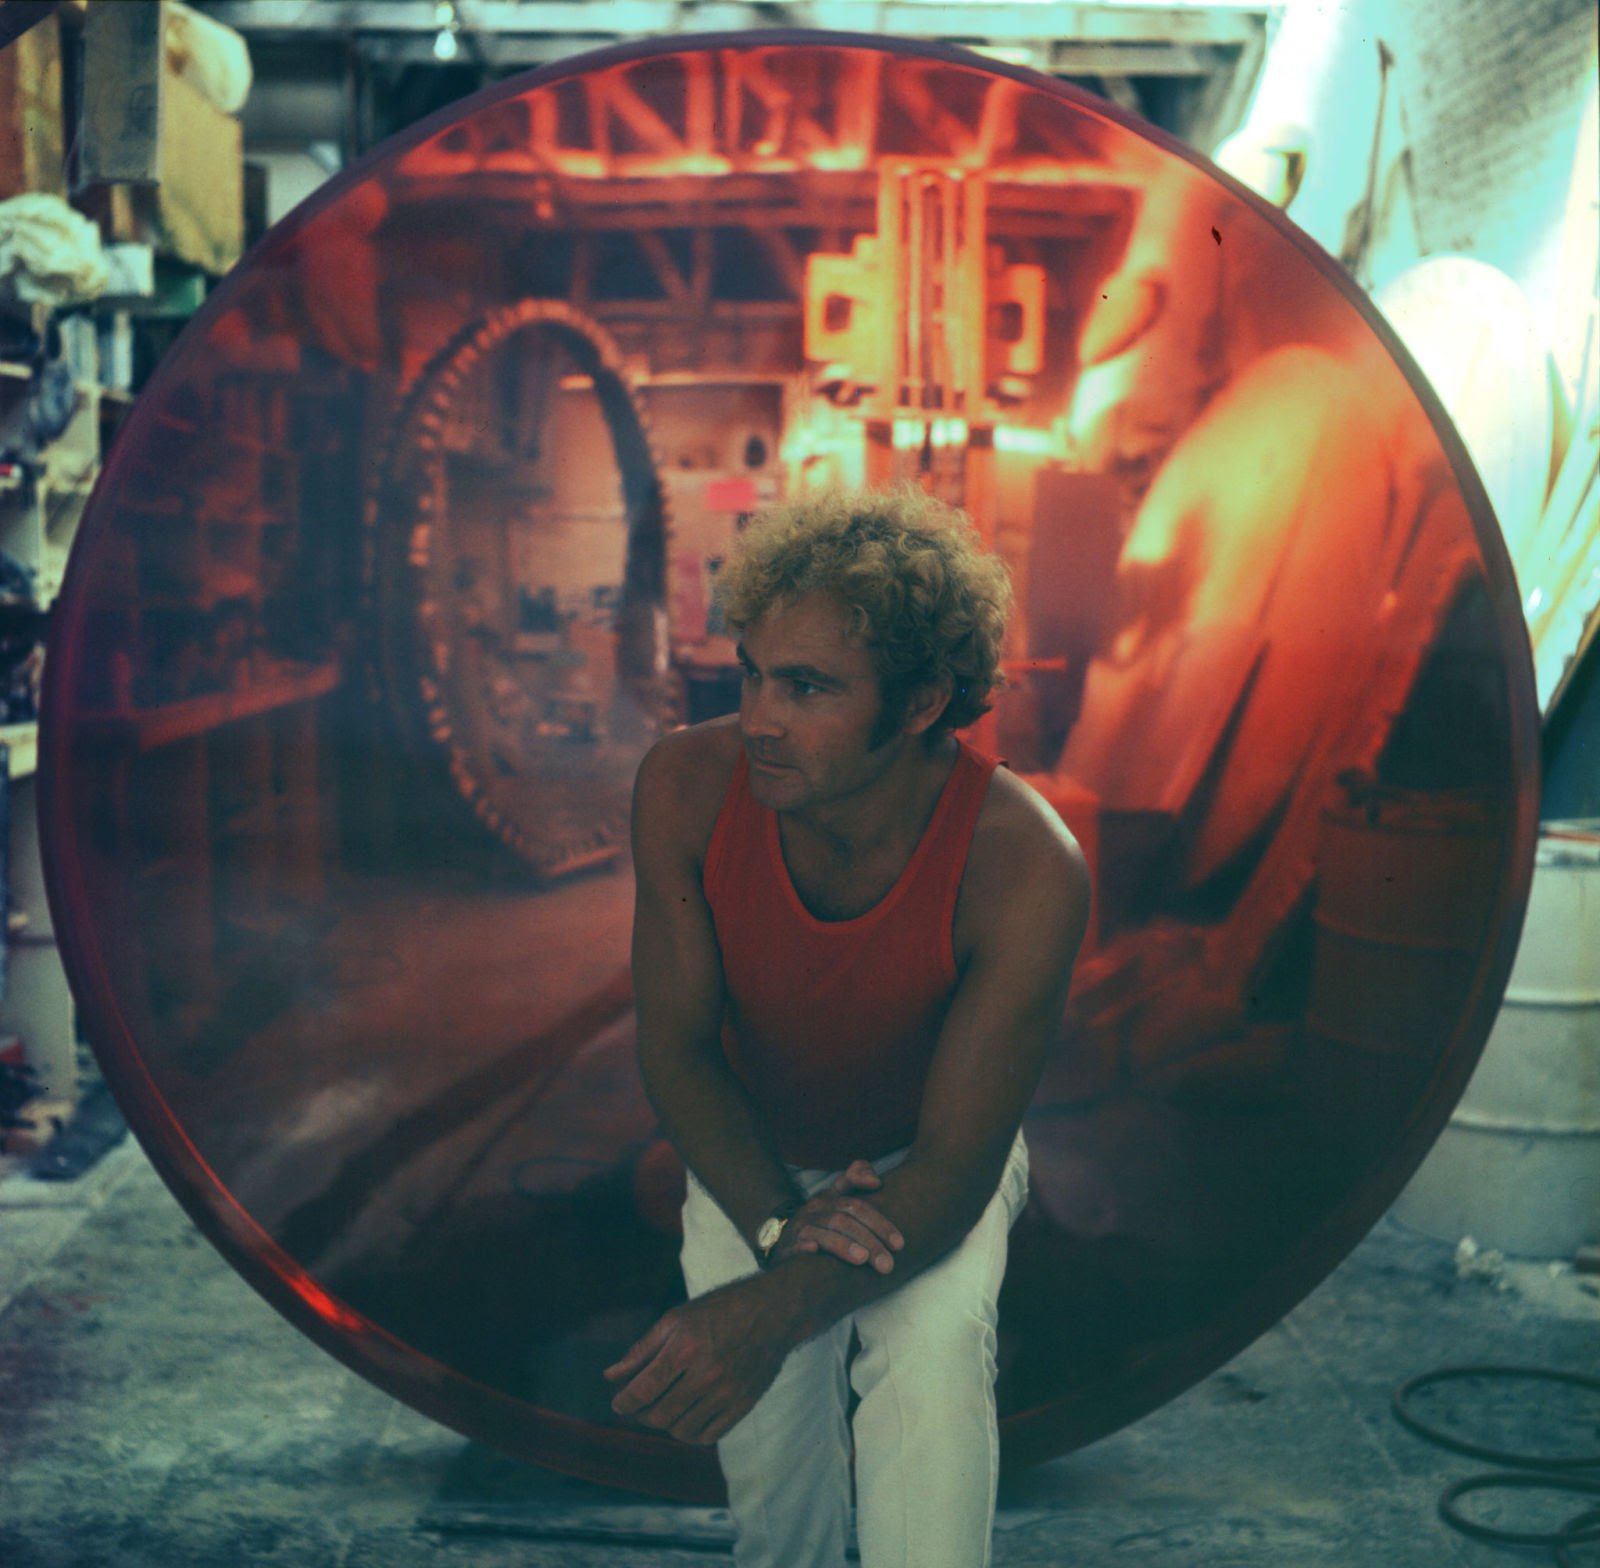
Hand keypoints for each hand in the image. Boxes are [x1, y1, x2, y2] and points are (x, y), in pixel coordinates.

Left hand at [603, 1279, 793, 1445]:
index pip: (642, 1391)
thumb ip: (642, 1349)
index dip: (623, 1402)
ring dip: (666, 1424)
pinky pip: (708, 1436)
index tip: (619, 1402)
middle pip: (658, 1415)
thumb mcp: (677, 1318)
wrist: (773, 1312)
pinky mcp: (743, 1405)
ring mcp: (727, 1393)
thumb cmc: (720, 1310)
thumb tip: (610, 1376)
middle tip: (642, 1403)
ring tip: (666, 1407)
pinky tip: (689, 1415)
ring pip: (681, 1430)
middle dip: (642, 1413)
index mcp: (685, 1348)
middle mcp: (705, 1374)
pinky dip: (692, 1432)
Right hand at [772, 1158, 904, 1274]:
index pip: (856, 1201)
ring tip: (863, 1259)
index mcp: (831, 1197)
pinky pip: (796, 1243)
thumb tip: (876, 1180)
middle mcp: (817, 1209)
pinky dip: (804, 1246)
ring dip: (844, 1244)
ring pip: (825, 1231)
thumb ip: (855, 1181)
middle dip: (870, 1239)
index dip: (876, 1213)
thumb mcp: (834, 1198)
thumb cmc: (818, 1220)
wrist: (780, 1237)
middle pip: (846, 1218)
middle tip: (888, 1262)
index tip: (897, 1236)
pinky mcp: (789, 1245)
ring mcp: (802, 1226)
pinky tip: (814, 1251)